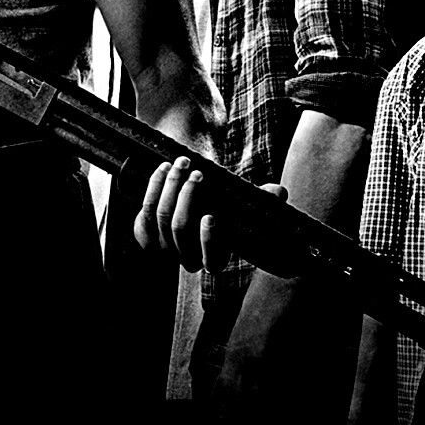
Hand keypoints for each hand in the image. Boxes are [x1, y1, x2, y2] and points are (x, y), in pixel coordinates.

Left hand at [132, 159, 282, 270]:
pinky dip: (154, 188)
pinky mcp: (145, 235)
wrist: (190, 203)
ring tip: (181, 164)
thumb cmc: (222, 205)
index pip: (211, 260)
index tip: (211, 216)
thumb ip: (262, 199)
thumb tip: (280, 192)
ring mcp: (163, 248)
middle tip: (196, 173)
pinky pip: (145, 212)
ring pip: (162, 218)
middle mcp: (186, 258)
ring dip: (171, 187)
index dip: (208, 240)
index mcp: (214, 259)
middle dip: (187, 198)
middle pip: (181, 230)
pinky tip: (164, 169)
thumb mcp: (243, 205)